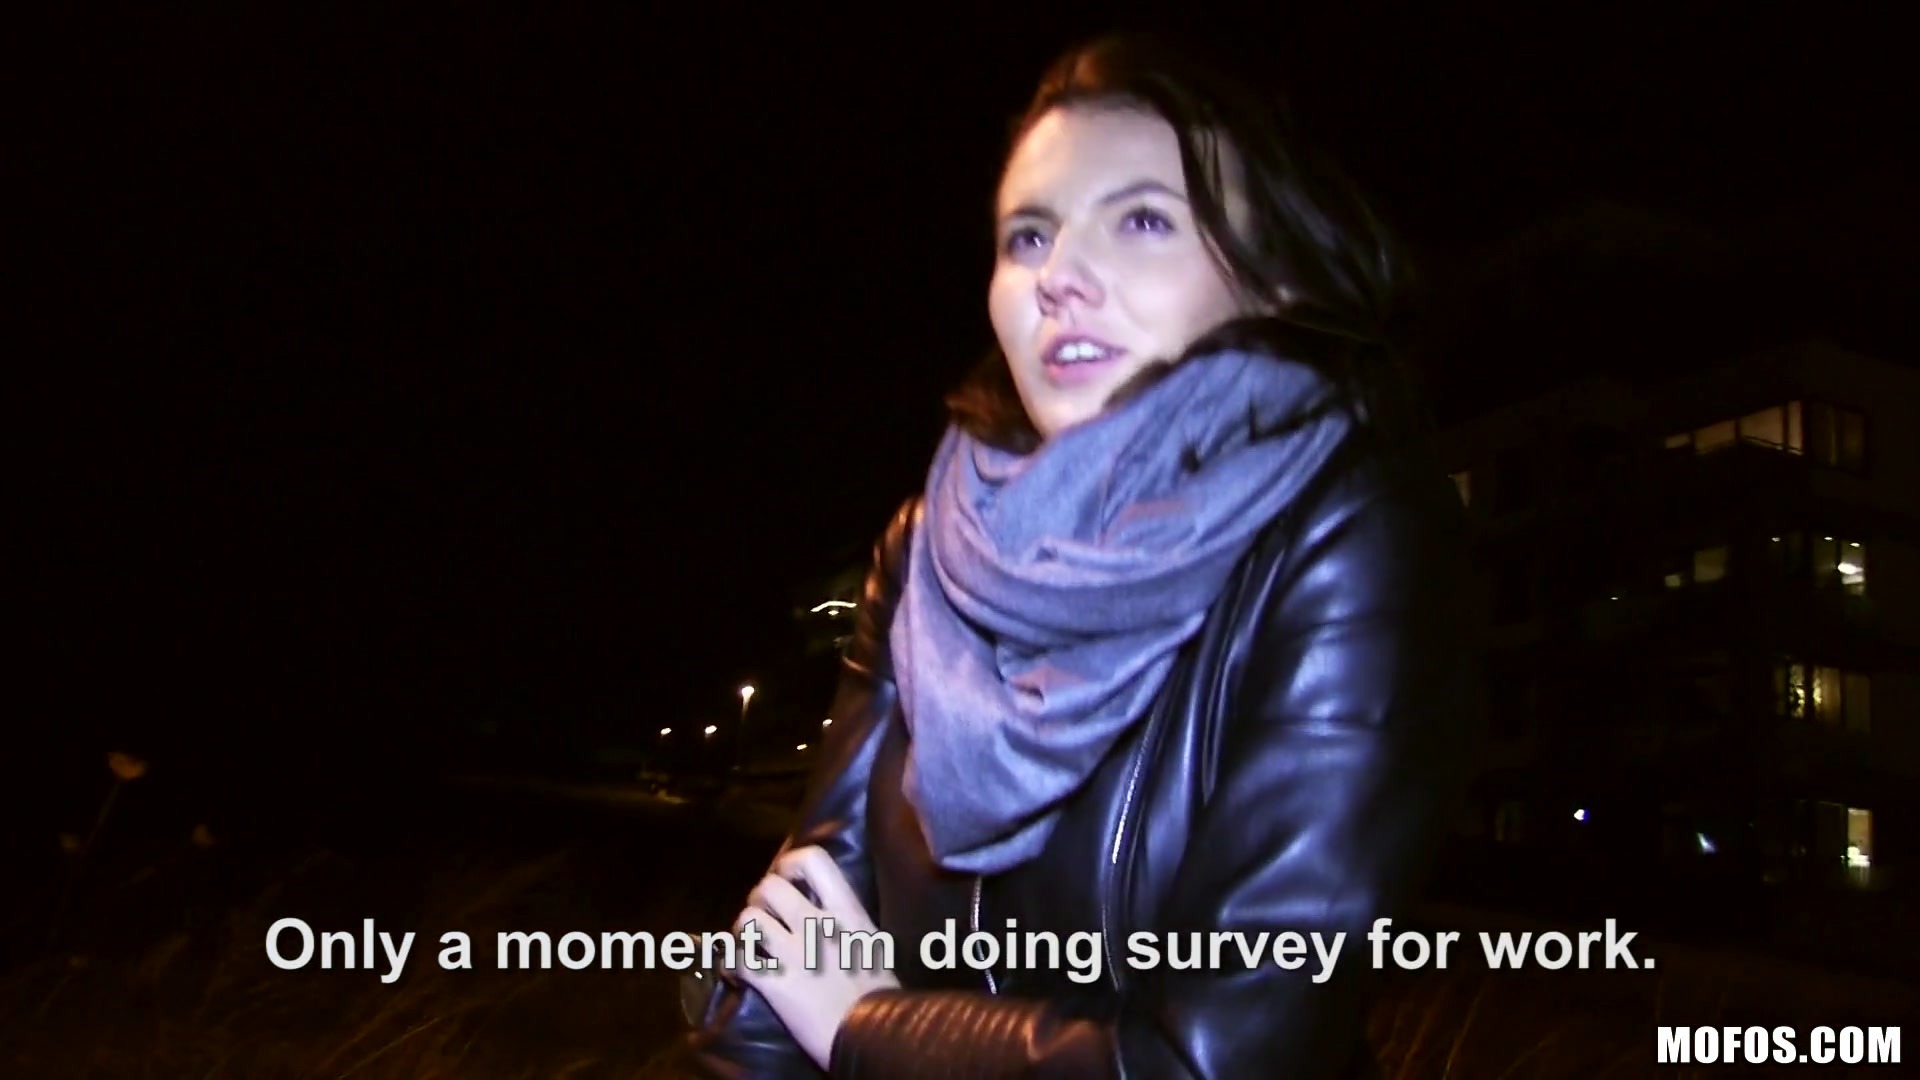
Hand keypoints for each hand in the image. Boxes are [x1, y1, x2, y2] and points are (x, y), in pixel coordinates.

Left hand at [730, 845, 899, 1069]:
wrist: (873, 1037)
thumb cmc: (881, 993)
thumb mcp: (872, 942)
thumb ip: (847, 920)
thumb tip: (828, 907)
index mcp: (846, 911)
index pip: (813, 859)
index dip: (790, 863)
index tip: (788, 879)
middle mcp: (817, 924)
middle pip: (769, 886)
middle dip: (759, 899)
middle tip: (765, 915)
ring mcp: (793, 953)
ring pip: (748, 919)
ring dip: (744, 930)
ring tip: (751, 942)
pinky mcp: (774, 984)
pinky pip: (737, 960)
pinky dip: (732, 965)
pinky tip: (739, 973)